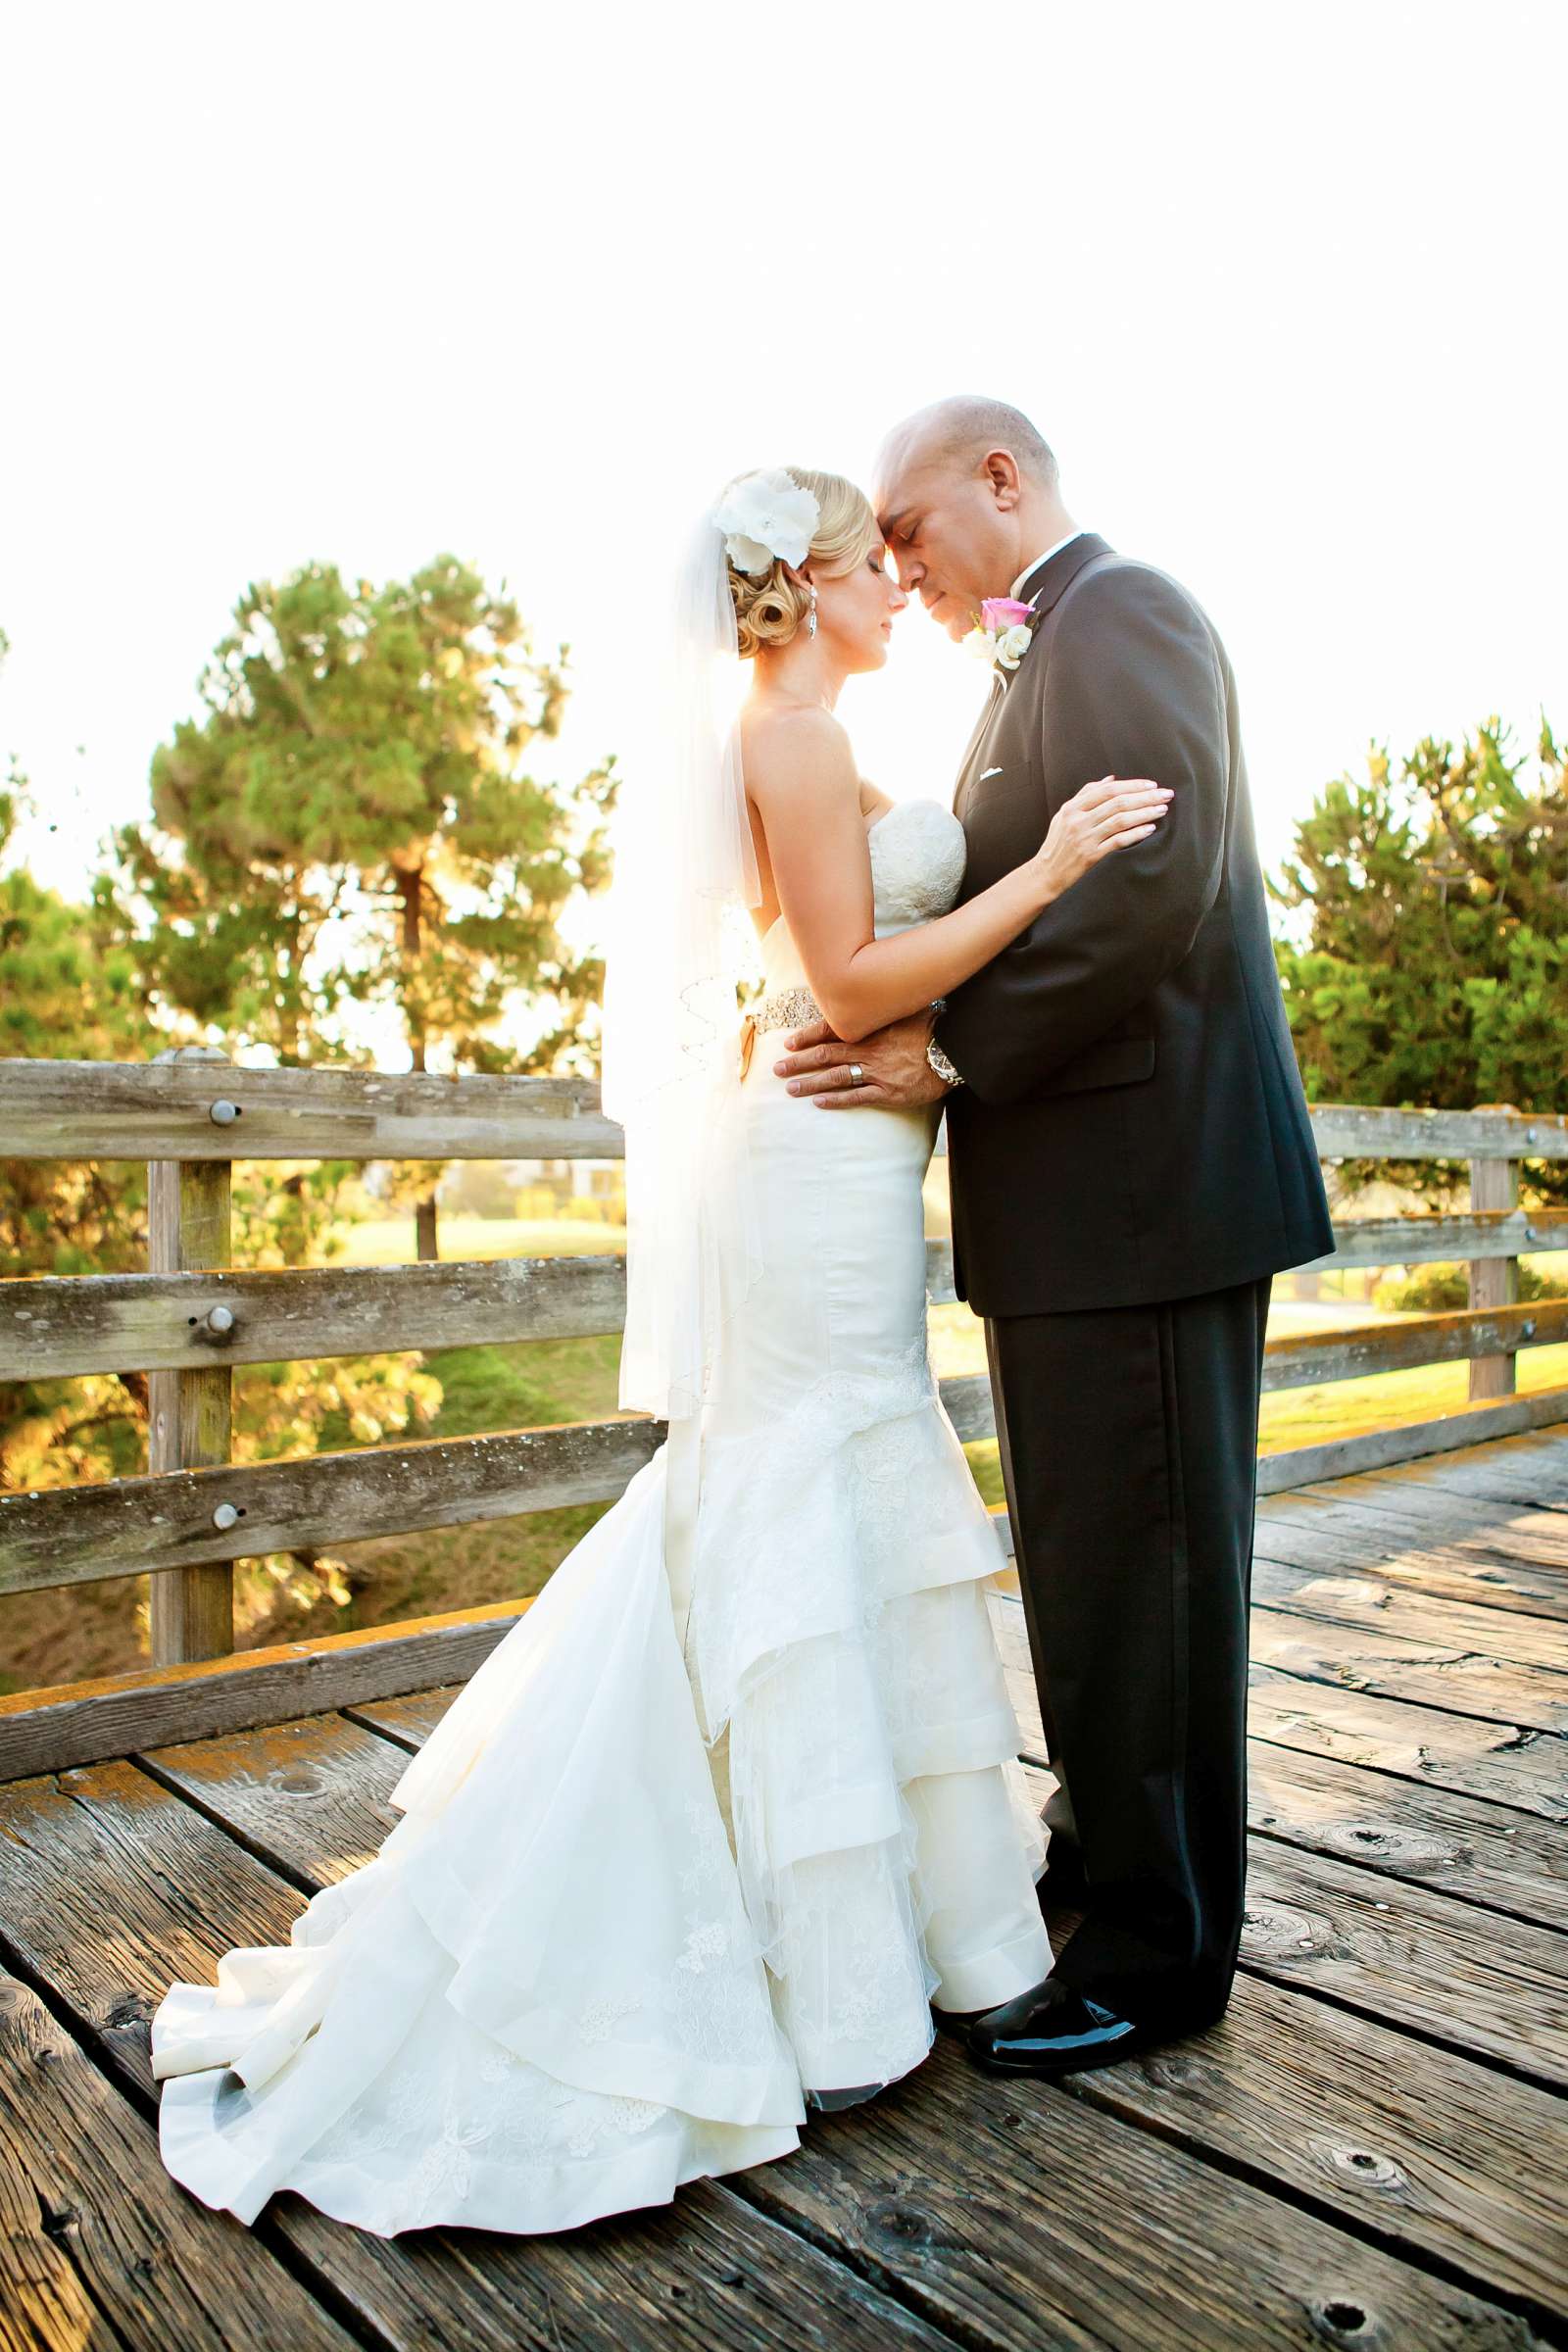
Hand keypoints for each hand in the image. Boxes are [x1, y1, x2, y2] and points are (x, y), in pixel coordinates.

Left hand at [772, 1007, 947, 1107]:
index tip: (789, 1042)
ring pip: (835, 1078)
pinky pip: (857, 1097)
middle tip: (777, 1069)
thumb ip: (883, 1010)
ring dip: (810, 1083)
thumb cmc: (931, 1029)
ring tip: (790, 1089)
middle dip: (799, 1062)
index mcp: (871, 1029)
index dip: (808, 1037)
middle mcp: (869, 1050)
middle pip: (825, 1055)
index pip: (831, 1031)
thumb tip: (867, 998)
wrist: (953, 1052)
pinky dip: (836, 1099)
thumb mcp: (905, 1011)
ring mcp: (877, 1072)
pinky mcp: (888, 1092)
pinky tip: (818, 1102)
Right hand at [1035, 775, 1171, 899]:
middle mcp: (1079, 820)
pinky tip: (1150, 829)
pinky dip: (1135, 834)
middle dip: (1145, 797)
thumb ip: (1086, 795)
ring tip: (1162, 810)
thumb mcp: (1064, 814)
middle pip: (1118, 803)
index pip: (1108, 790)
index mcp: (1073, 807)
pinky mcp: (1091, 856)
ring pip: (1120, 820)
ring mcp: (1085, 838)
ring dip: (1145, 813)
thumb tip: (1110, 778)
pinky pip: (1118, 841)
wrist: (1045, 874)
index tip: (1151, 785)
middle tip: (1166, 795)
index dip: (1132, 785)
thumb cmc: (1057, 843)